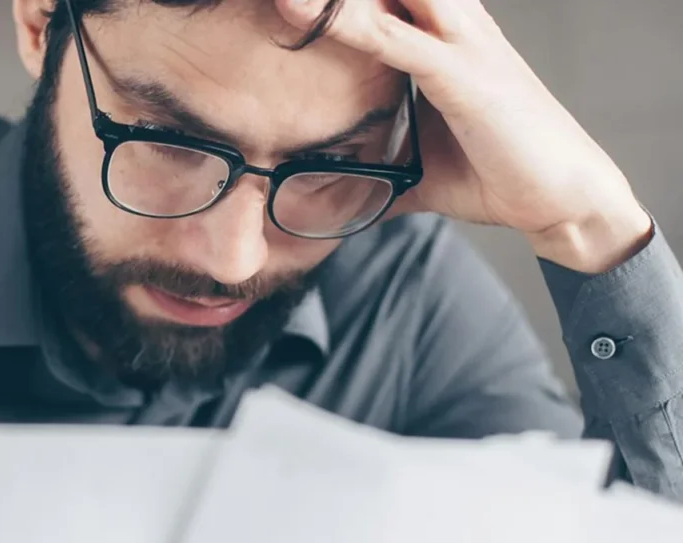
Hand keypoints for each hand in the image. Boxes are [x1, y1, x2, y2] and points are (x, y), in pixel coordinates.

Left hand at [276, 0, 653, 272]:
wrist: (563, 197)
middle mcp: (455, 26)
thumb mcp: (420, 167)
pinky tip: (305, 12)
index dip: (338, 0)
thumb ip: (377, 167)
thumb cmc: (496, 172)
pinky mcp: (464, 76)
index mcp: (445, 37)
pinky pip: (396, 41)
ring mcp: (462, 46)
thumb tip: (333, 191)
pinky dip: (349, 26)